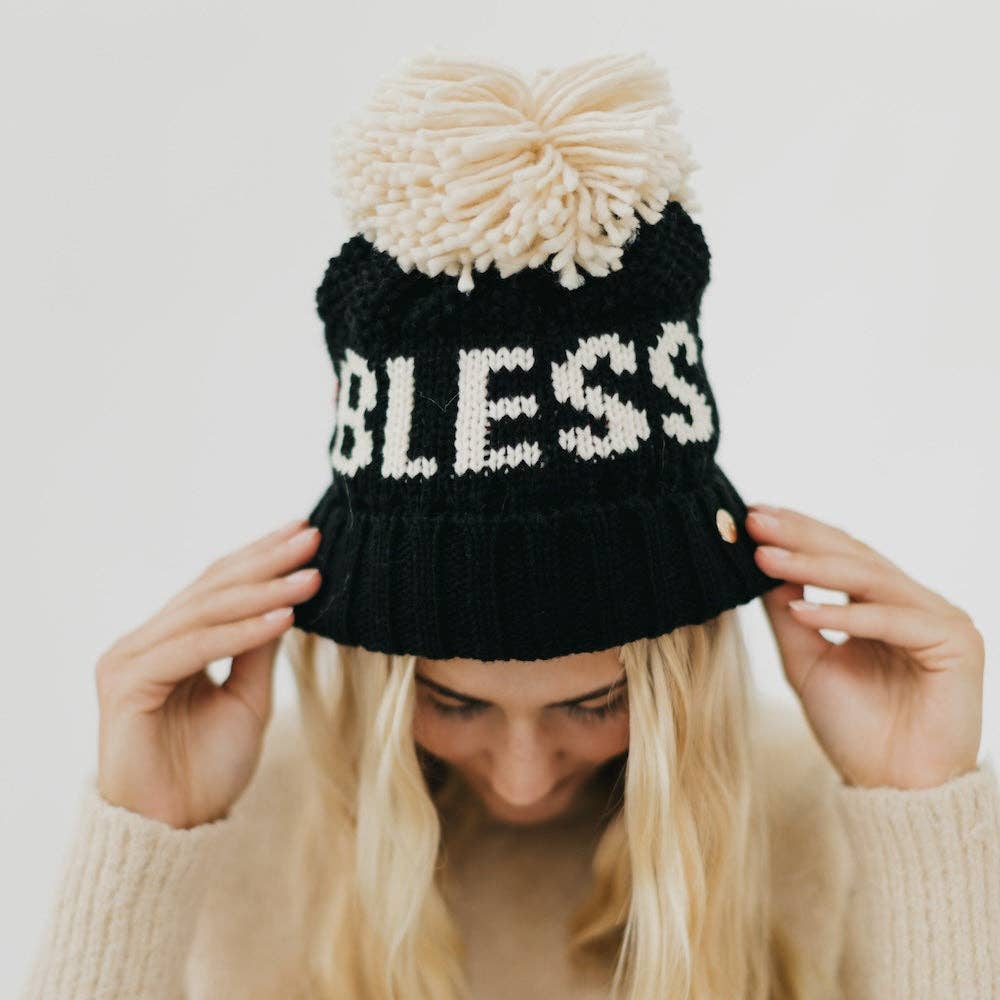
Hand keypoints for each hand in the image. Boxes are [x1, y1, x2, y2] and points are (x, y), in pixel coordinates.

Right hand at [94, 518, 322, 827]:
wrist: (177, 831)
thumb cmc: (210, 769)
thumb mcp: (249, 697)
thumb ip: (260, 646)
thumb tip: (290, 594)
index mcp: (169, 641)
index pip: (218, 584)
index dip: (262, 556)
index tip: (306, 532)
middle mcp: (144, 642)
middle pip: (212, 587)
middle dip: (267, 560)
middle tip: (313, 535)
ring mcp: (130, 660)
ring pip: (206, 612)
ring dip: (264, 591)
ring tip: (311, 576)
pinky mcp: (127, 684)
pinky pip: (195, 648)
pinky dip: (241, 632)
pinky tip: (285, 617)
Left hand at [745, 503, 984, 790]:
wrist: (892, 788)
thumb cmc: (852, 729)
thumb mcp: (806, 661)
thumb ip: (789, 612)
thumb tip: (761, 562)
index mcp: (885, 604)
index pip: (840, 554)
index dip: (798, 532)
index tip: (753, 515)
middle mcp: (916, 604)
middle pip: (854, 556)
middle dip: (801, 536)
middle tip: (756, 520)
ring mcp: (940, 619)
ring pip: (870, 579)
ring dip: (814, 566)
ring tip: (766, 558)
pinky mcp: (956, 643)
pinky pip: (891, 620)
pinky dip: (844, 614)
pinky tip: (800, 606)